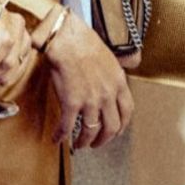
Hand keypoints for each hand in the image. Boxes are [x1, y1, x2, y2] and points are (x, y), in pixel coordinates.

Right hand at [42, 10, 131, 148]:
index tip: (116, 132)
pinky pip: (67, 127)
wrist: (68, 39)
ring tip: (78, 145)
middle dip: (104, 140)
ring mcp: (91, 100)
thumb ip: (113, 75)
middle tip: (96, 144)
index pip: (127, 112)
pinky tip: (57, 139)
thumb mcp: (110, 59)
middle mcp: (108, 95)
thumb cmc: (85, 43)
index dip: (122, 126)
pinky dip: (61, 136)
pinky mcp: (71, 103)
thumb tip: (113, 82)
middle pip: (111, 127)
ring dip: (84, 142)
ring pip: (90, 131)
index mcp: (119, 83)